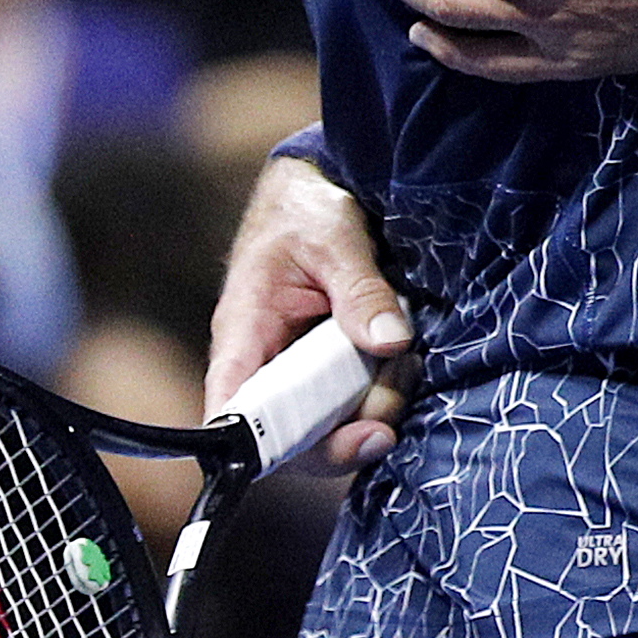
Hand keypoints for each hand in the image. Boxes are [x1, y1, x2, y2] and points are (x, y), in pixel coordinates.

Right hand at [204, 156, 412, 472]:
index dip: (268, 448)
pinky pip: (357, 401)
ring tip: (404, 361)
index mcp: (243, 339)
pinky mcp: (334, 367)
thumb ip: (360, 291)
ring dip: (376, 406)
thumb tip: (390, 343)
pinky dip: (385, 389)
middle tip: (389, 411)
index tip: (331, 443)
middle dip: (347, 435)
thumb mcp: (334, 240)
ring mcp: (301, 371)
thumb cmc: (307, 209)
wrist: (319, 189)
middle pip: (292, 440)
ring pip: (333, 425)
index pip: (233, 417)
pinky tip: (405, 360)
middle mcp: (267, 367)